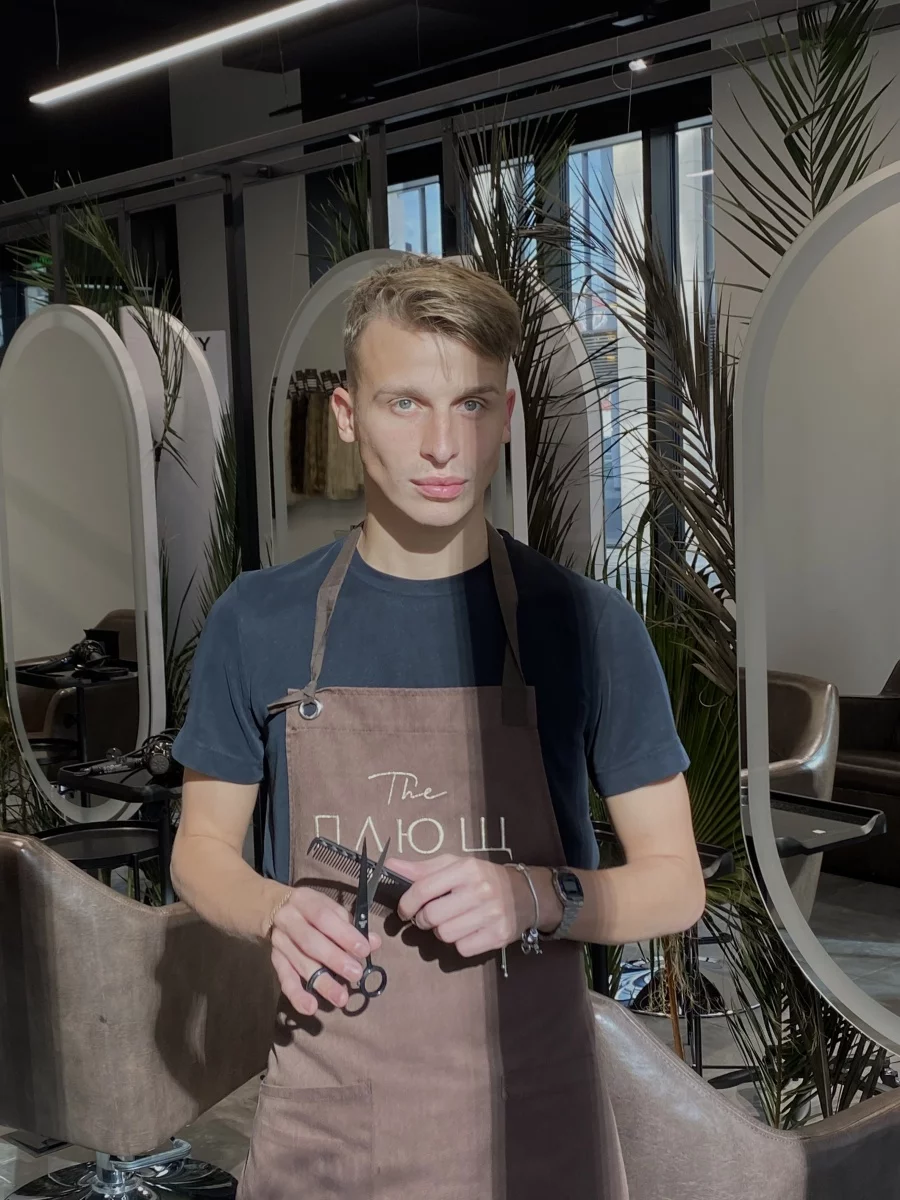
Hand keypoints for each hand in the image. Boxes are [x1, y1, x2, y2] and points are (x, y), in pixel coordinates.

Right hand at [269, 887, 381, 1015]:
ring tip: (341, 998)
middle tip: (355, 975)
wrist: (272, 907)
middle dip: (334, 960)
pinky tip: (310, 1007)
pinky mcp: (275, 959)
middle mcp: (288, 920)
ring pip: (299, 963)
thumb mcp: (329, 907)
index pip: (324, 917)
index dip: (345, 934)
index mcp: (305, 901)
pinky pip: (284, 978)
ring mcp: (280, 941)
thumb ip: (350, 925)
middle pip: (311, 942)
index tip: (364, 950)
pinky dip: (296, 995)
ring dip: (321, 983)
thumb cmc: (310, 909)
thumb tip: (374, 942)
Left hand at [386, 854, 530, 958]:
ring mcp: (491, 914)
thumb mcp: (454, 865)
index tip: (404, 910)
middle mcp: (480, 890)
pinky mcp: (497, 936)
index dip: (407, 903)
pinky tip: (467, 931)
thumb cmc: (481, 878)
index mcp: (466, 868)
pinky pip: (462, 948)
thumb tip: (390, 867)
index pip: (423, 889)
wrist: (523, 894)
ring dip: (441, 931)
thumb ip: (421, 869)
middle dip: (424, 920)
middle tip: (430, 916)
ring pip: (445, 935)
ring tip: (451, 921)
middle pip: (431, 916)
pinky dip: (459, 943)